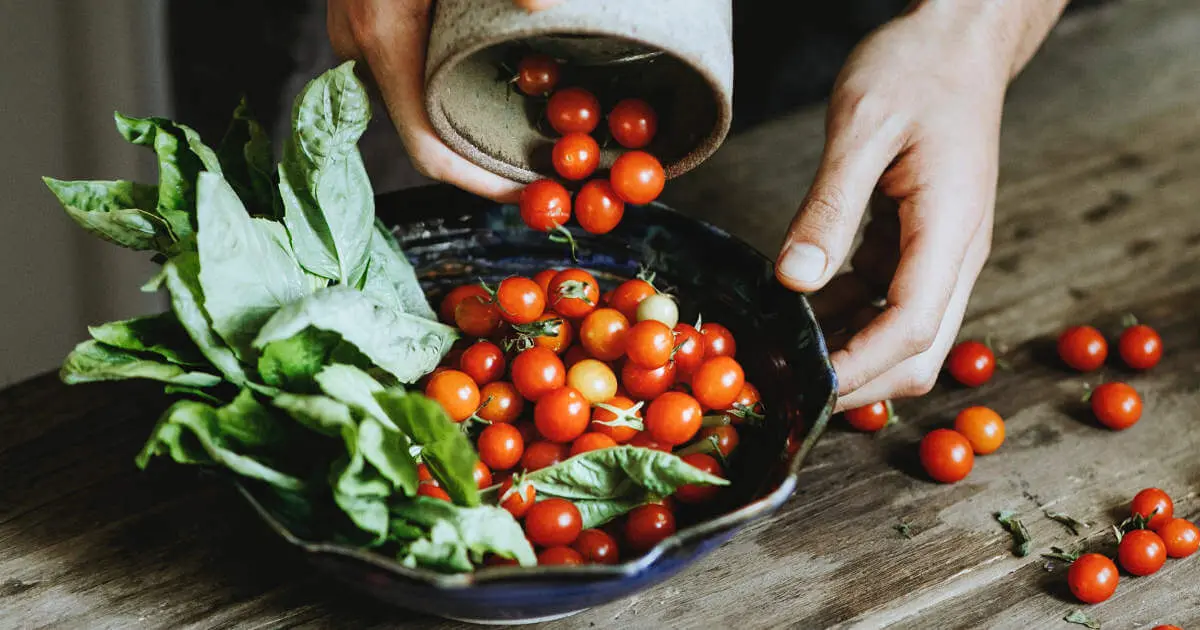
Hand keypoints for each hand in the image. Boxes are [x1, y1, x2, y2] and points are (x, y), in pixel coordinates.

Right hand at [327, 0, 563, 201]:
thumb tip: (541, 4)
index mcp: (384, 36)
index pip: (427, 150)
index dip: (480, 184)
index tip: (530, 195)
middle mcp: (361, 47)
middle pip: (426, 133)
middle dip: (487, 157)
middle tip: (548, 165)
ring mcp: (357, 37)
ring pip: (417, 104)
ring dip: (472, 124)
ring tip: (533, 132)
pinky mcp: (366, 22)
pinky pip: (409, 75)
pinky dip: (452, 92)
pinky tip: (497, 86)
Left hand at [774, 4, 1018, 411]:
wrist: (959, 43)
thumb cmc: (915, 70)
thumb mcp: (862, 128)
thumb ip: (829, 208)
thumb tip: (795, 280)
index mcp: (950, 229)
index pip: (913, 327)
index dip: (860, 367)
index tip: (807, 389)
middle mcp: (956, 254)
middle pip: (917, 350)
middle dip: (857, 379)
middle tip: (788, 388)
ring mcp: (940, 253)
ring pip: (902, 334)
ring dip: (847, 352)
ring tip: (781, 355)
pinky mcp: (919, 245)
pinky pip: (885, 301)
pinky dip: (845, 318)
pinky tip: (798, 314)